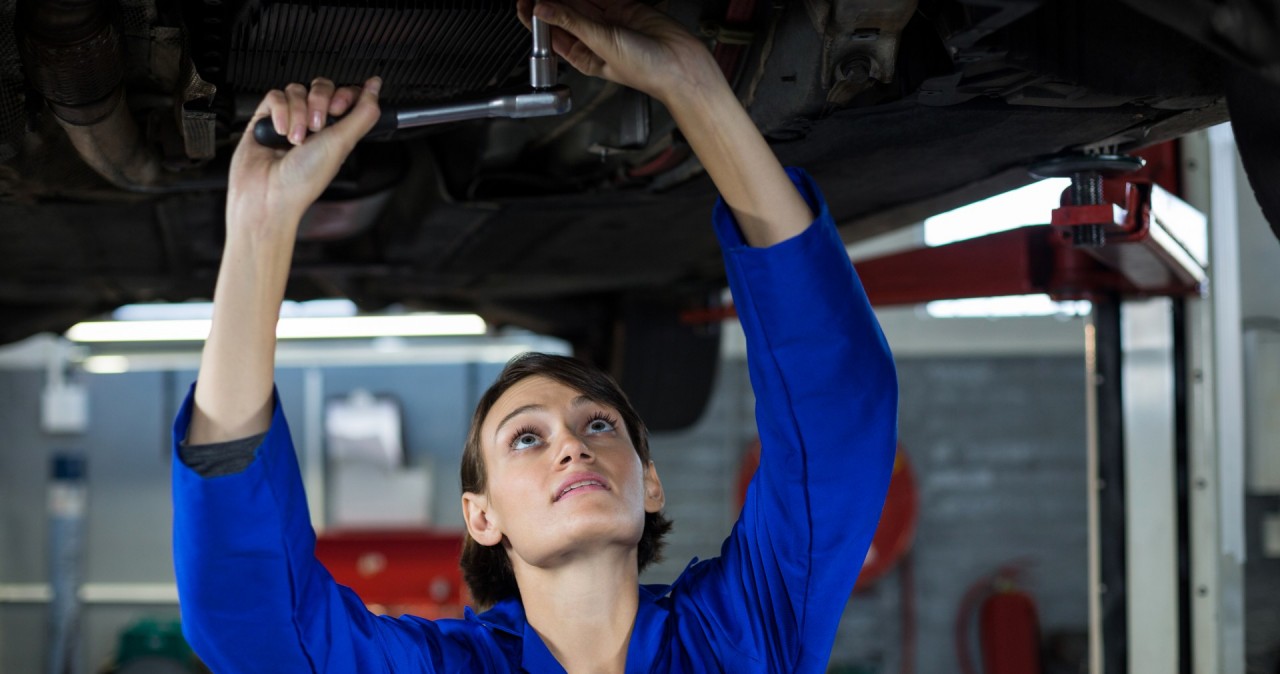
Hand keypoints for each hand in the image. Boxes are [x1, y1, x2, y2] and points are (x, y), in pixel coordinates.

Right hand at [226, 76, 381, 233]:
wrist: (269, 194)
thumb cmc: (305, 179)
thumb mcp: (343, 143)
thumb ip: (363, 113)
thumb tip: (376, 86)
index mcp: (336, 132)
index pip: (344, 94)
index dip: (344, 95)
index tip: (339, 109)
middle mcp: (313, 125)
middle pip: (320, 87)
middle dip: (319, 103)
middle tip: (317, 126)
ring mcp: (289, 120)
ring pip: (296, 90)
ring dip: (298, 114)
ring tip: (296, 139)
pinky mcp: (265, 119)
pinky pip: (275, 96)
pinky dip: (279, 112)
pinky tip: (279, 132)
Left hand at [516, 0, 725, 105]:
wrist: (682, 65)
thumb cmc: (647, 72)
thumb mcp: (601, 45)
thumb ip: (572, 23)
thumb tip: (543, 9)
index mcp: (583, 56)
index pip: (552, 34)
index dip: (536, 19)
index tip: (524, 3)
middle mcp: (594, 39)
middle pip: (563, 14)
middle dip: (549, 1)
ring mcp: (609, 22)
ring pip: (580, 1)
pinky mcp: (624, 8)